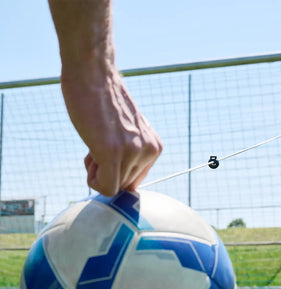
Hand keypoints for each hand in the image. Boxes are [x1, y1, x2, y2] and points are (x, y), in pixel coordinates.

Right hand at [49, 0, 162, 196]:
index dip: (115, 171)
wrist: (92, 72)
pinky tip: (90, 153)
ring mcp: (133, 151)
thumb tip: (124, 185)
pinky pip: (106, 188)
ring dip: (96, 170)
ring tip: (95, 140)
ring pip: (113, 186)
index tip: (107, 150)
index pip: (134, 181)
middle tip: (97, 143)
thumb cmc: (103, 101)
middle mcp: (149, 151)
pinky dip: (93, 180)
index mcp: (155, 147)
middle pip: (123, 185)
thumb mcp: (127, 132)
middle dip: (105, 170)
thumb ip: (131, 155)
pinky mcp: (113, 152)